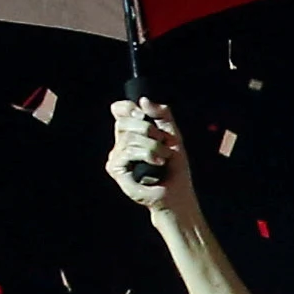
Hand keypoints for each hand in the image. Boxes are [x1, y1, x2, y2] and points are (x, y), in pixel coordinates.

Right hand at [106, 94, 197, 215]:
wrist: (177, 193)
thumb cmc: (175, 167)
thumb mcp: (173, 135)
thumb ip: (162, 114)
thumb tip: (143, 100)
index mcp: (132, 133)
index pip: (119, 111)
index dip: (128, 107)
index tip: (141, 112)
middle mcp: (121, 144)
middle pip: (123, 122)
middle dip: (147, 128)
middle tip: (162, 140)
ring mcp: (117, 157)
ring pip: (128, 138)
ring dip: (153, 145)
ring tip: (164, 157)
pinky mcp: (116, 170)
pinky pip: (127, 152)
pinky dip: (147, 154)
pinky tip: (157, 163)